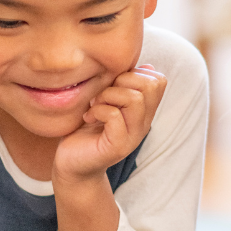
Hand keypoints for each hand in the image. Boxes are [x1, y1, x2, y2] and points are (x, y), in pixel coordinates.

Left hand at [53, 65, 166, 182]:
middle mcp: (143, 123)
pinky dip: (98, 110)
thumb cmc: (85, 128)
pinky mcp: (117, 146)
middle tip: (102, 95)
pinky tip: (88, 117)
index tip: (113, 85)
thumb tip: (147, 66)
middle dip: (121, 81)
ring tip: (95, 106)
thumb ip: (123, 85)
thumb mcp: (106, 100)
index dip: (134, 73)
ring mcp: (132, 136)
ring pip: (135, 99)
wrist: (71, 163)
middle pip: (150, 85)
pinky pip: (114, 115)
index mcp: (143, 111)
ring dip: (108, 95)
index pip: (158, 80)